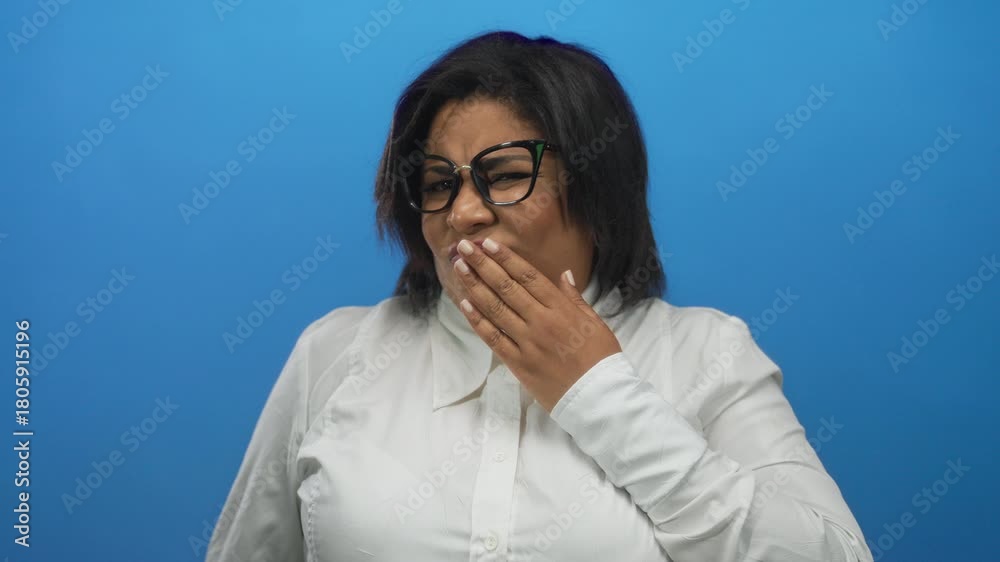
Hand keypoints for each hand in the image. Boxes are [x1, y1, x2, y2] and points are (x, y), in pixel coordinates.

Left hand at [452, 238, 622, 411]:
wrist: (599, 397)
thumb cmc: (601, 359)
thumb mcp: (595, 322)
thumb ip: (575, 298)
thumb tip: (564, 274)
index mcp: (561, 309)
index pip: (528, 276)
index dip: (506, 258)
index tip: (489, 243)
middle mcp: (541, 322)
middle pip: (506, 287)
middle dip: (483, 264)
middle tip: (464, 248)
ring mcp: (528, 343)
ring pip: (495, 309)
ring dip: (475, 286)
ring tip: (460, 268)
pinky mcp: (518, 364)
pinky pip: (493, 338)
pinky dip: (477, 321)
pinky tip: (465, 304)